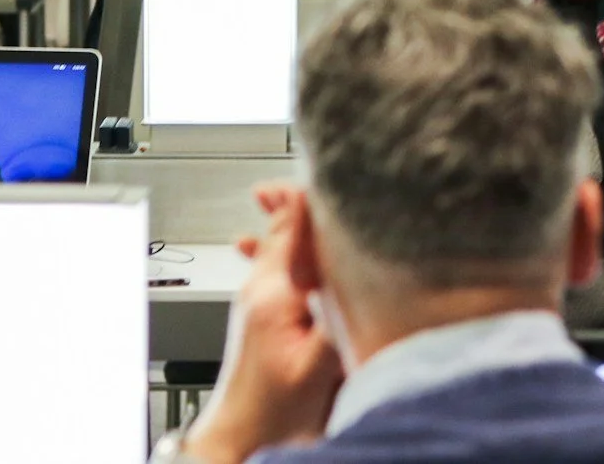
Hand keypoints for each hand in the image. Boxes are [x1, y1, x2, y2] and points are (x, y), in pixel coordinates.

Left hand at [184, 184, 344, 463]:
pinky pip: (280, 265)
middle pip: (287, 226)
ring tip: (306, 192)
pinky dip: (291, 244)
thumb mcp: (317, 365)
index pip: (294, 222)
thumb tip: (365, 282)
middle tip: (329, 168)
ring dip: (299, 218)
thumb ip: (339, 319)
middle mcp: (262, 288)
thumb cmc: (271, 413)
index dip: (316, 193)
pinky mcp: (266, 315)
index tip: (339, 167)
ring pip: (283, 244)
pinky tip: (288, 243)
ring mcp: (261, 301)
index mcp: (273, 290)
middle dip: (307, 197)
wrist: (238, 440)